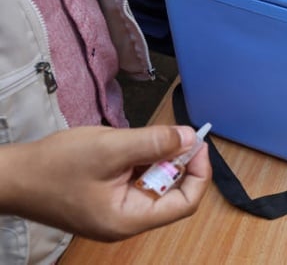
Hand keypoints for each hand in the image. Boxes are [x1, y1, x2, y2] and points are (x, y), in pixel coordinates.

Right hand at [0, 125, 209, 240]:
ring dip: (155, 160)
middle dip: (175, 162)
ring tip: (136, 141)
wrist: (12, 176)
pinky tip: (124, 147)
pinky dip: (138, 162)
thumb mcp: (111, 148)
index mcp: (129, 219)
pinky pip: (135, 182)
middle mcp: (125, 222)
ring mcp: (115, 213)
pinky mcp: (106, 201)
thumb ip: (154, 143)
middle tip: (169, 135)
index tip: (198, 143)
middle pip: (171, 193)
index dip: (198, 172)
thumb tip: (189, 138)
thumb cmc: (55, 166)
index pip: (185, 203)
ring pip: (153, 184)